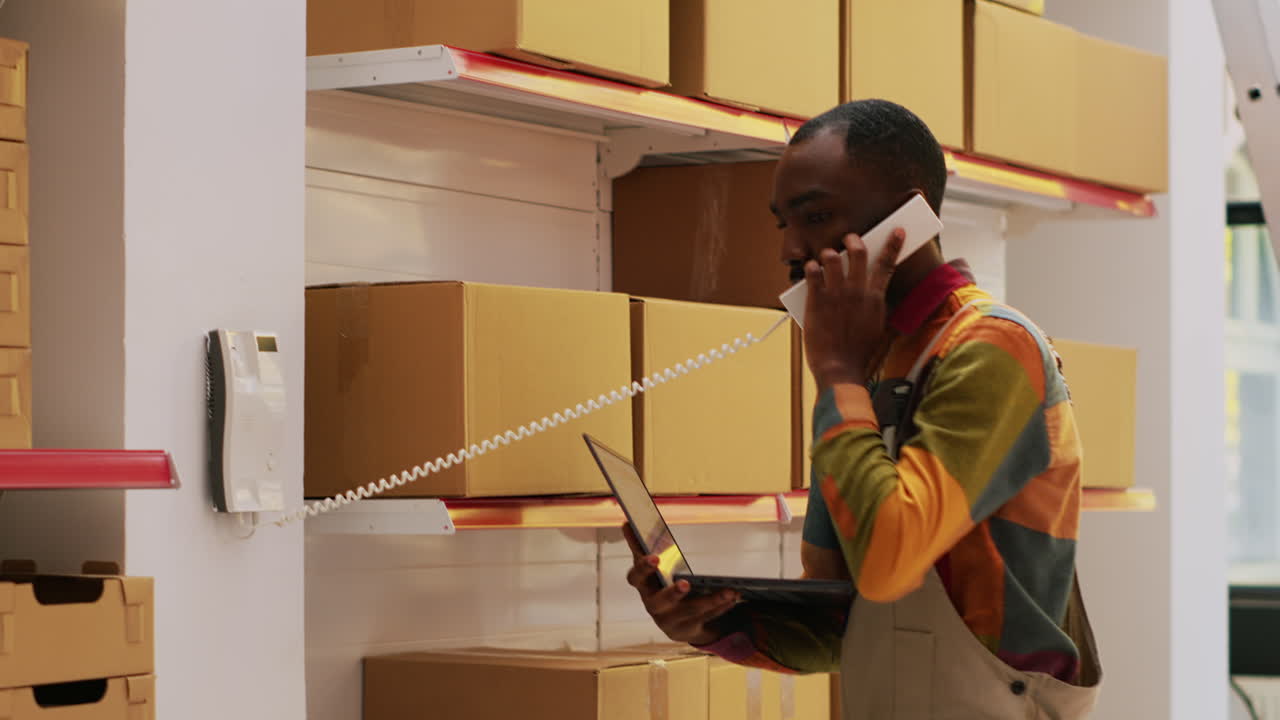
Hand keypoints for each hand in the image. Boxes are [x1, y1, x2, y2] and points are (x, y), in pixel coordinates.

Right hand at [622, 524, 738, 645]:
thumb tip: (626, 523)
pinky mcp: (688, 629)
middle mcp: (653, 606)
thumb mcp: (653, 568)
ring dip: (710, 601)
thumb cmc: (661, 585)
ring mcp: (670, 621)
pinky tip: (733, 596)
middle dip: (672, 594)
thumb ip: (640, 547)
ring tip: (730, 591)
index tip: (655, 557)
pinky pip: (706, 618)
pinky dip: (720, 606)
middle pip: (659, 602)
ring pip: (690, 611)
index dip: (643, 569)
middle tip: (685, 584)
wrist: (673, 620)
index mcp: (644, 587)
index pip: (636, 578)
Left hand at [803, 229, 905, 387]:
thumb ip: (875, 304)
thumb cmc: (858, 351)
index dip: (893, 244)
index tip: (897, 230)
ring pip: (832, 257)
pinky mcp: (816, 301)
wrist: (840, 369)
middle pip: (858, 252)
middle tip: (850, 239)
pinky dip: (811, 267)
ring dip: (829, 254)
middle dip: (854, 240)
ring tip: (827, 258)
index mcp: (875, 298)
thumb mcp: (876, 326)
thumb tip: (872, 286)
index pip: (887, 264)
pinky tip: (812, 269)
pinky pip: (812, 272)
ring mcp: (835, 295)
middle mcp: (856, 292)